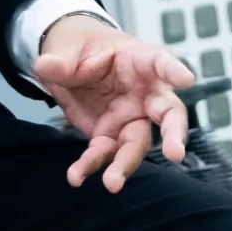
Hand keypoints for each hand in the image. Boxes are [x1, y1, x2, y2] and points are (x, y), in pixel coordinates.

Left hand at [31, 15, 194, 193]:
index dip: (174, 70)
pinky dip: (91, 166)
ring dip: (125, 165)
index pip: (160, 62)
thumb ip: (60, 60)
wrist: (71, 62)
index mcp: (139, 60)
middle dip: (173, 134)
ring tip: (112, 183)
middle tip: (174, 153)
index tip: (186, 79)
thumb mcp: (68, 46)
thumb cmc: (82, 47)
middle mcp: (143, 93)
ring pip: (136, 144)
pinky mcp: (110, 135)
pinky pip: (105, 154)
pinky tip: (76, 176)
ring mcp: (129, 118)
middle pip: (167, 114)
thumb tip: (45, 66)